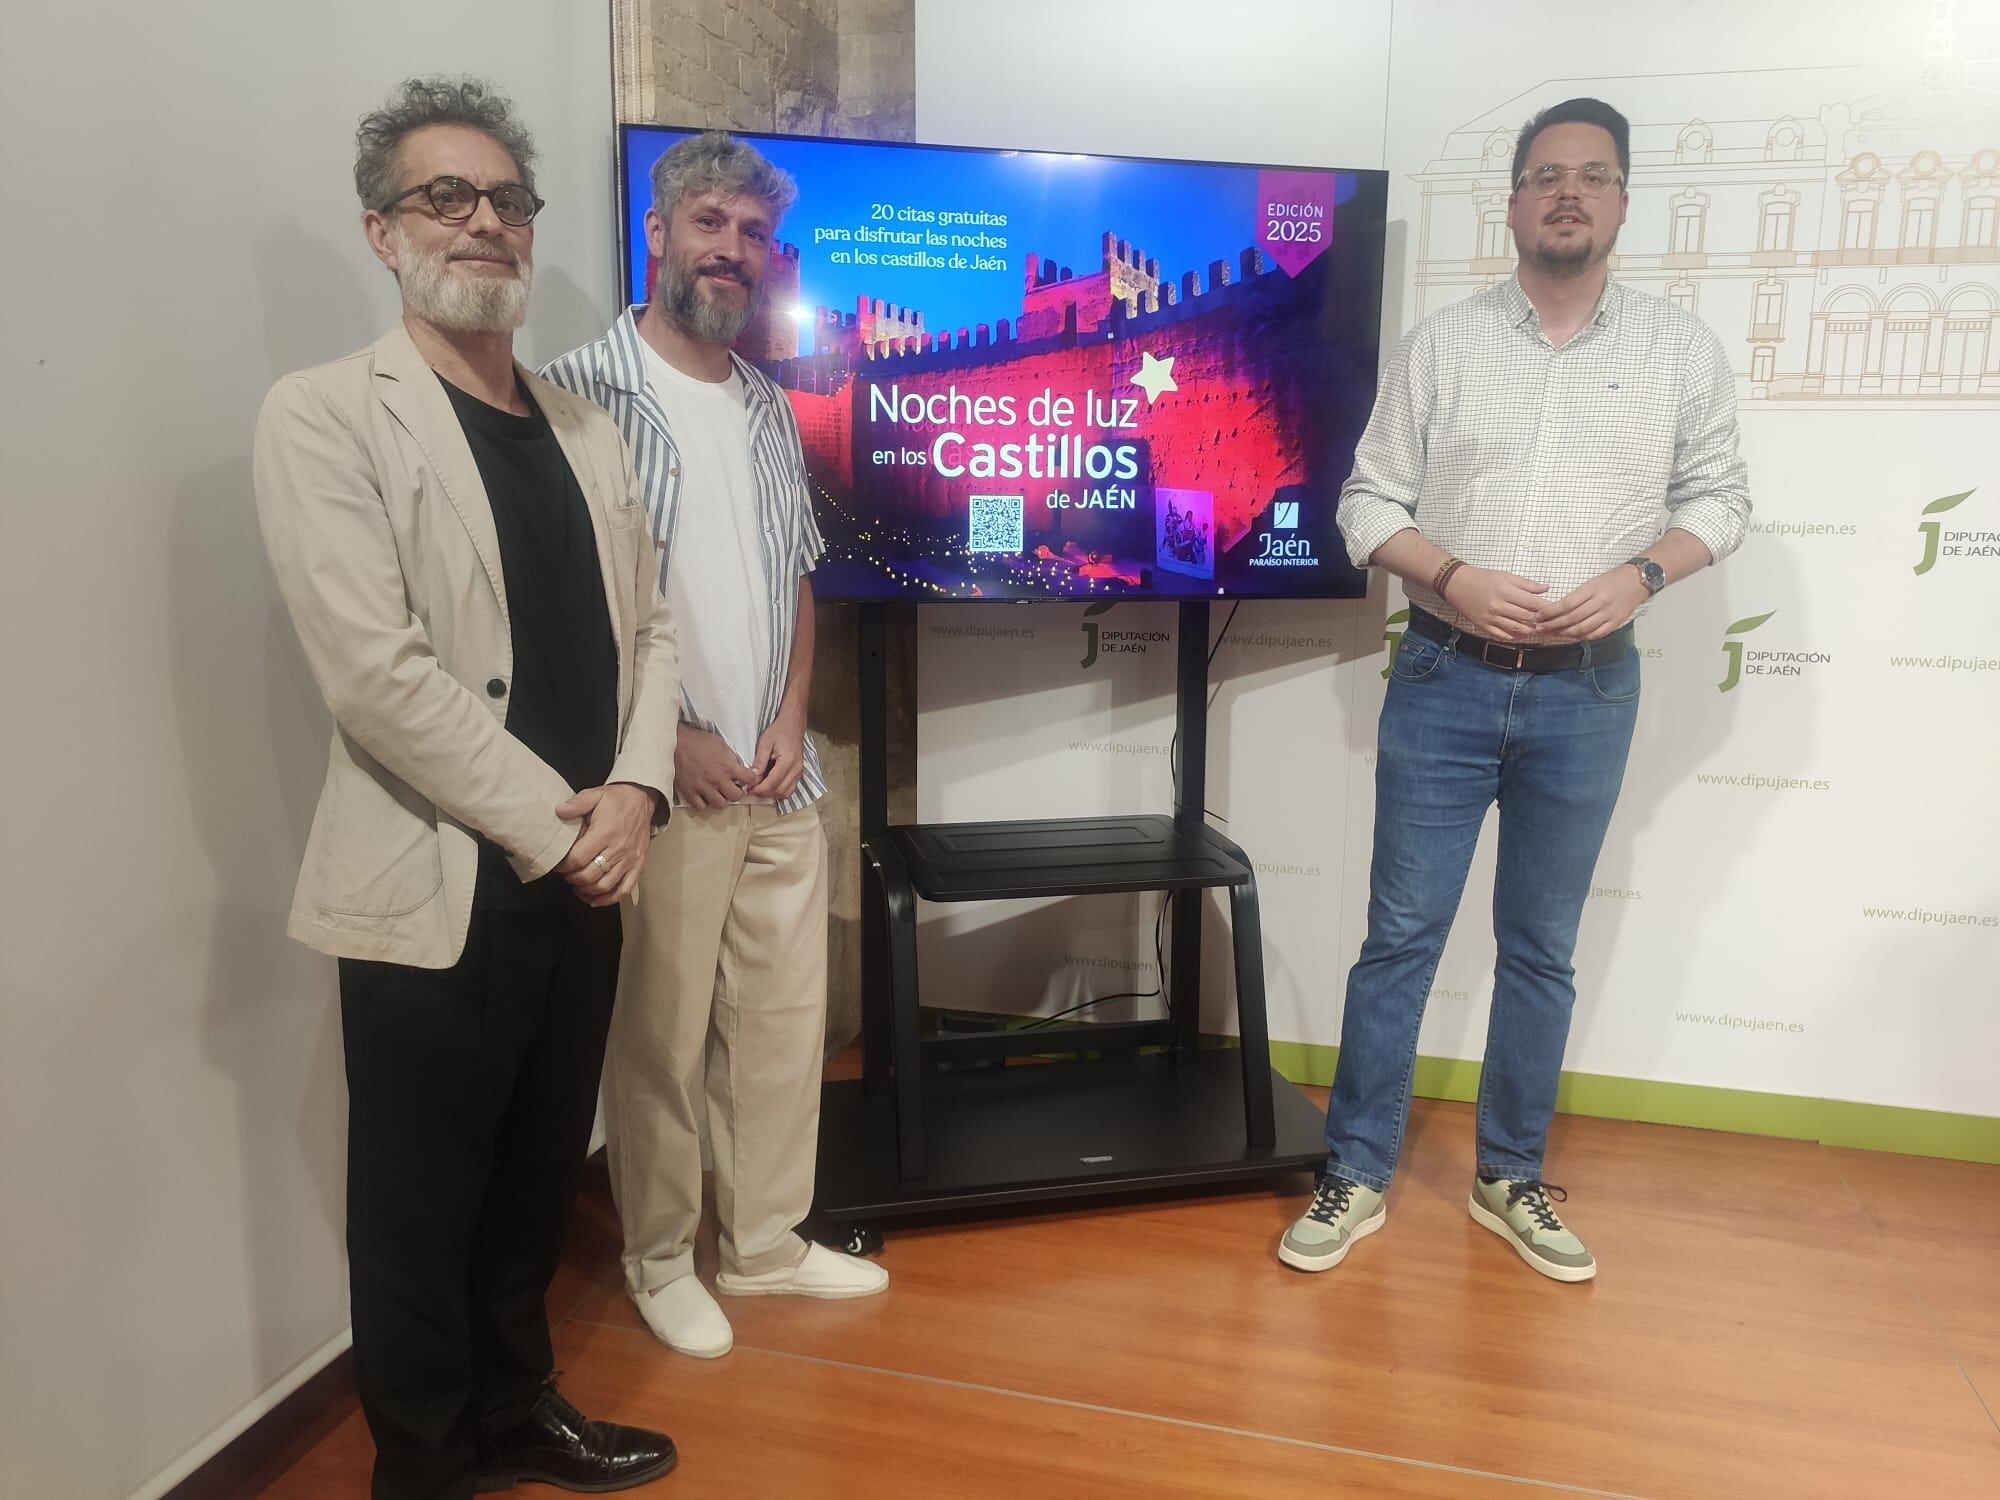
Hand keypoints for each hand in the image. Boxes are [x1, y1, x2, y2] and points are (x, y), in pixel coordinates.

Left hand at [554, 783, 656, 906]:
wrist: (643, 800)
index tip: (558, 865)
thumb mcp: (595, 794)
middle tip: (566, 874)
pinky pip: (624, 890)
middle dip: (572, 878)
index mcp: (605, 832)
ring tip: (577, 884)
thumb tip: (559, 811)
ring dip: (587, 890)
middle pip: (589, 875)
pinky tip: (595, 899)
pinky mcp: (638, 866)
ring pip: (605, 886)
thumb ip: (576, 803)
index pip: (578, 858)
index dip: (563, 866)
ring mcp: (630, 860)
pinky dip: (608, 899)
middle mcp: (618, 849)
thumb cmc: (617, 800)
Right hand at [674, 724, 755, 809]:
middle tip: (731, 786)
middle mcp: (718, 780)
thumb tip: (738, 766)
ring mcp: (703, 788)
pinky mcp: (690, 792)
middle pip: (736, 796)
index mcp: (728, 766)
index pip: (750, 779)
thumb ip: (731, 757)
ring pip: (720, 804)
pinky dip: (703, 802)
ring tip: (716, 792)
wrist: (675, 743)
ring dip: (720, 798)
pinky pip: (701, 806)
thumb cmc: (698, 740)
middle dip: (736, 792)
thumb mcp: (720, 743)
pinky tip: (703, 794)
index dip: (752, 779)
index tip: (748, 779)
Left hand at [745, 711, 804, 801]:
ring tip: (760, 787)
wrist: (792, 726)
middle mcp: (796, 769)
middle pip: (780, 791)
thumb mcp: (765, 742)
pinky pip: (789, 789)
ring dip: (772, 794)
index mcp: (788, 761)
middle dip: (765, 793)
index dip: (760, 789)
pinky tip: (769, 785)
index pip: (773, 782)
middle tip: (752, 789)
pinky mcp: (798, 774)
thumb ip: (760, 760)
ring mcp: (799, 772)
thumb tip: (753, 776)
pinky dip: (779, 791)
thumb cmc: (779, 732)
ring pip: (786, 793)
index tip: (749, 789)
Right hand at [1441, 565, 1549, 639]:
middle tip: (1552, 623)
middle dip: (1541, 621)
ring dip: (1531, 631)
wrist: (1457, 584)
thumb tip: (1546, 588)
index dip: (1546, 608)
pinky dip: (1514, 637)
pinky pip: (1502, 635)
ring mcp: (1490, 618)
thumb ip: (1526, 584)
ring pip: (1516, 629)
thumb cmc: (1483, 577)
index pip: (1532, 603)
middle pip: (1526, 617)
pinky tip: (1522, 635)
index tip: (1556, 610)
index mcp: (1505, 591)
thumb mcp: (1506, 576)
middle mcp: (1498, 606)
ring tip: (1540, 630)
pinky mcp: (1483, 626)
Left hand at [1535, 565, 1649, 640]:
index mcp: (1592, 589)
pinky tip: (1571, 637)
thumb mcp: (1591, 582)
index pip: (1566, 604)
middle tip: (1539, 629)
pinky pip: (1595, 634)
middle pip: (1572, 618)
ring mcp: (1609, 614)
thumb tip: (1555, 610)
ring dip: (1564, 633)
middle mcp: (1600, 603)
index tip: (1538, 616)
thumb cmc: (1611, 580)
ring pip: (1582, 629)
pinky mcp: (1615, 623)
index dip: (1550, 612)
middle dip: (1553, 625)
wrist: (1637, 581)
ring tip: (1552, 634)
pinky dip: (1581, 637)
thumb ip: (1576, 597)